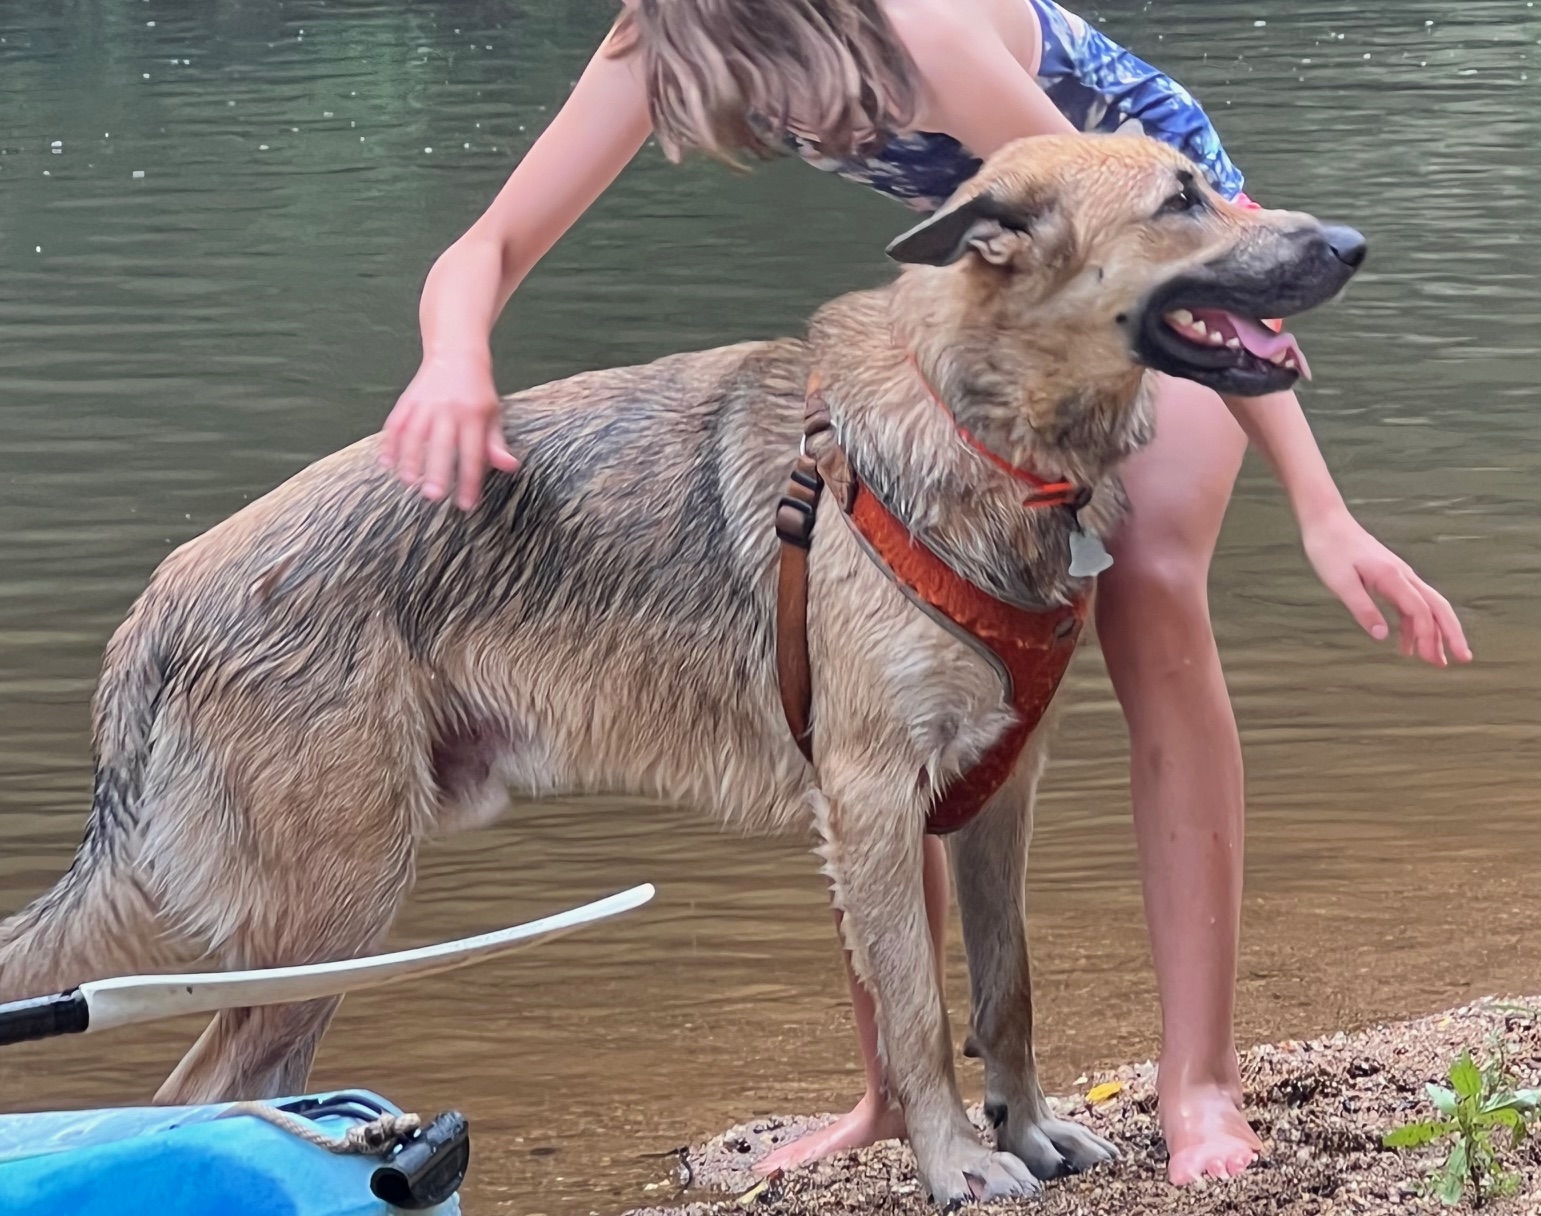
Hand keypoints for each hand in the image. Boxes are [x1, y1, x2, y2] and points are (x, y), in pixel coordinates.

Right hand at [380, 350, 518, 509]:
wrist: (457, 355)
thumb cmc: (478, 393)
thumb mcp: (493, 415)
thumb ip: (496, 443)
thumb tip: (510, 467)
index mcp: (474, 415)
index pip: (473, 453)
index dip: (470, 480)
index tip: (466, 505)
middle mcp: (449, 409)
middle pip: (443, 444)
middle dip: (437, 471)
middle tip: (433, 497)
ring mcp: (426, 403)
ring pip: (415, 434)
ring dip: (410, 459)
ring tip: (409, 482)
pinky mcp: (408, 399)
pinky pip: (396, 423)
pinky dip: (389, 443)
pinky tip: (386, 463)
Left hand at [1301, 510, 1471, 666]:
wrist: (1327, 522)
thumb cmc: (1330, 550)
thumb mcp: (1340, 582)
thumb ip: (1362, 608)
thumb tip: (1381, 637)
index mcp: (1393, 577)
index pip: (1420, 610)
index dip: (1426, 635)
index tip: (1426, 658)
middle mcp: (1403, 576)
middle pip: (1438, 607)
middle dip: (1452, 634)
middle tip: (1462, 660)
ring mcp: (1400, 577)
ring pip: (1427, 607)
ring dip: (1433, 634)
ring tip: (1434, 661)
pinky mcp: (1391, 578)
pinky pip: (1410, 605)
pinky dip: (1412, 626)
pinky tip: (1406, 645)